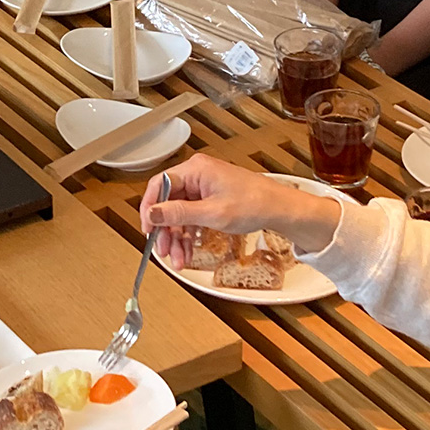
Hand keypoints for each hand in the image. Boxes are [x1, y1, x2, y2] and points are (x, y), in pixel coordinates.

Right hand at [140, 154, 339, 267]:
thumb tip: (153, 213)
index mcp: (196, 170)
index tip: (148, 229)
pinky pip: (192, 217)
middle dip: (166, 230)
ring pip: (180, 214)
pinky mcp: (211, 199)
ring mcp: (205, 188)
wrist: (280, 209)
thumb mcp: (213, 213)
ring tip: (179, 259)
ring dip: (177, 238)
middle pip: (168, 202)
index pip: (159, 185)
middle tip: (164, 251)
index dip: (150, 208)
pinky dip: (189, 235)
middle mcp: (198, 175)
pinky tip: (188, 252)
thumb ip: (179, 213)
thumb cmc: (254, 203)